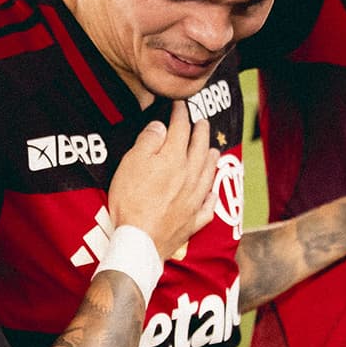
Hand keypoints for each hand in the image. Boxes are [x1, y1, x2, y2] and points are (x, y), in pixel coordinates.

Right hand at [108, 101, 219, 258]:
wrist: (140, 240)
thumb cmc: (131, 200)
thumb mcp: (131, 162)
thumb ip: (149, 141)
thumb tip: (161, 126)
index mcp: (174, 159)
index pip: (180, 130)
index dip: (180, 114)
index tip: (179, 106)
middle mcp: (189, 176)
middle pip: (199, 149)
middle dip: (201, 133)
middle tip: (203, 122)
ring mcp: (193, 200)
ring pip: (208, 174)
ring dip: (211, 160)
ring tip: (214, 150)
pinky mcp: (192, 221)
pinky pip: (207, 206)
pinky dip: (211, 196)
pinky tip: (212, 193)